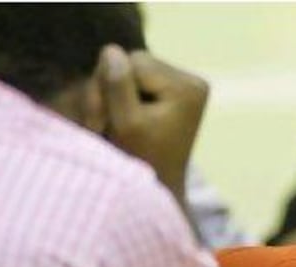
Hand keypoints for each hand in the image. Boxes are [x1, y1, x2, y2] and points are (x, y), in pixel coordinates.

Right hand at [96, 44, 207, 199]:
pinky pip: (134, 78)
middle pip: (133, 61)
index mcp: (188, 88)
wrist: (159, 186)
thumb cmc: (142, 161)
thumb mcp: (126, 124)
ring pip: (129, 69)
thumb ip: (118, 87)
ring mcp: (184, 85)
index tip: (105, 119)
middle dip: (111, 89)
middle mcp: (192, 81)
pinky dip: (122, 98)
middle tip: (102, 123)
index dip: (112, 85)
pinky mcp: (173, 91)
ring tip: (110, 125)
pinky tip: (121, 120)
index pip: (134, 61)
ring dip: (112, 95)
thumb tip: (112, 50)